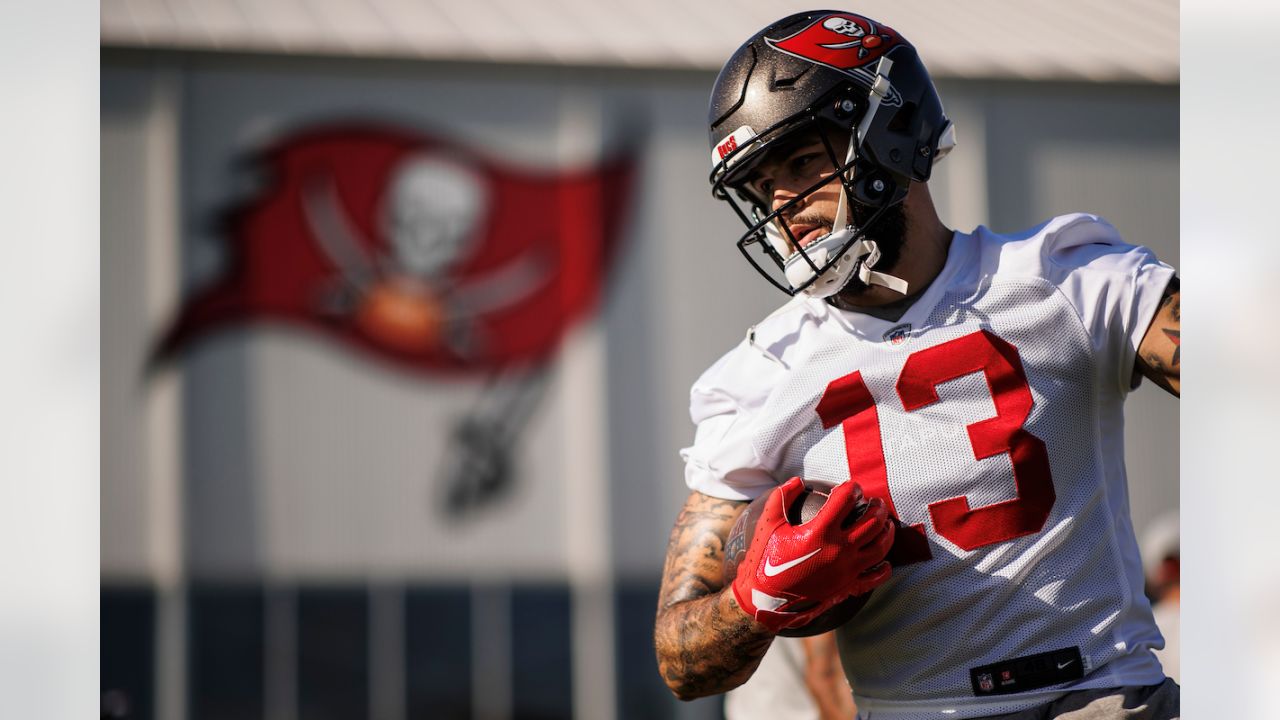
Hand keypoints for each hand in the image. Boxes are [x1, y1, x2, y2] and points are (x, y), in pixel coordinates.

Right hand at [731, 477, 893, 632]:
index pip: (846, 500)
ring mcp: (847, 570)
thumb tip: (798, 480)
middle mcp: (839, 550)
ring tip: (885, 523)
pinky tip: (885, 562)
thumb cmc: (765, 560)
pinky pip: (875, 577)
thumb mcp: (767, 525)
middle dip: (877, 507)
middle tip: (874, 502)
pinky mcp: (847, 587)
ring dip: (887, 531)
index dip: (851, 488)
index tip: (851, 487)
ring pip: (880, 547)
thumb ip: (781, 498)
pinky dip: (884, 569)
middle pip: (872, 522)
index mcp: (820, 532)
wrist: (765, 601)